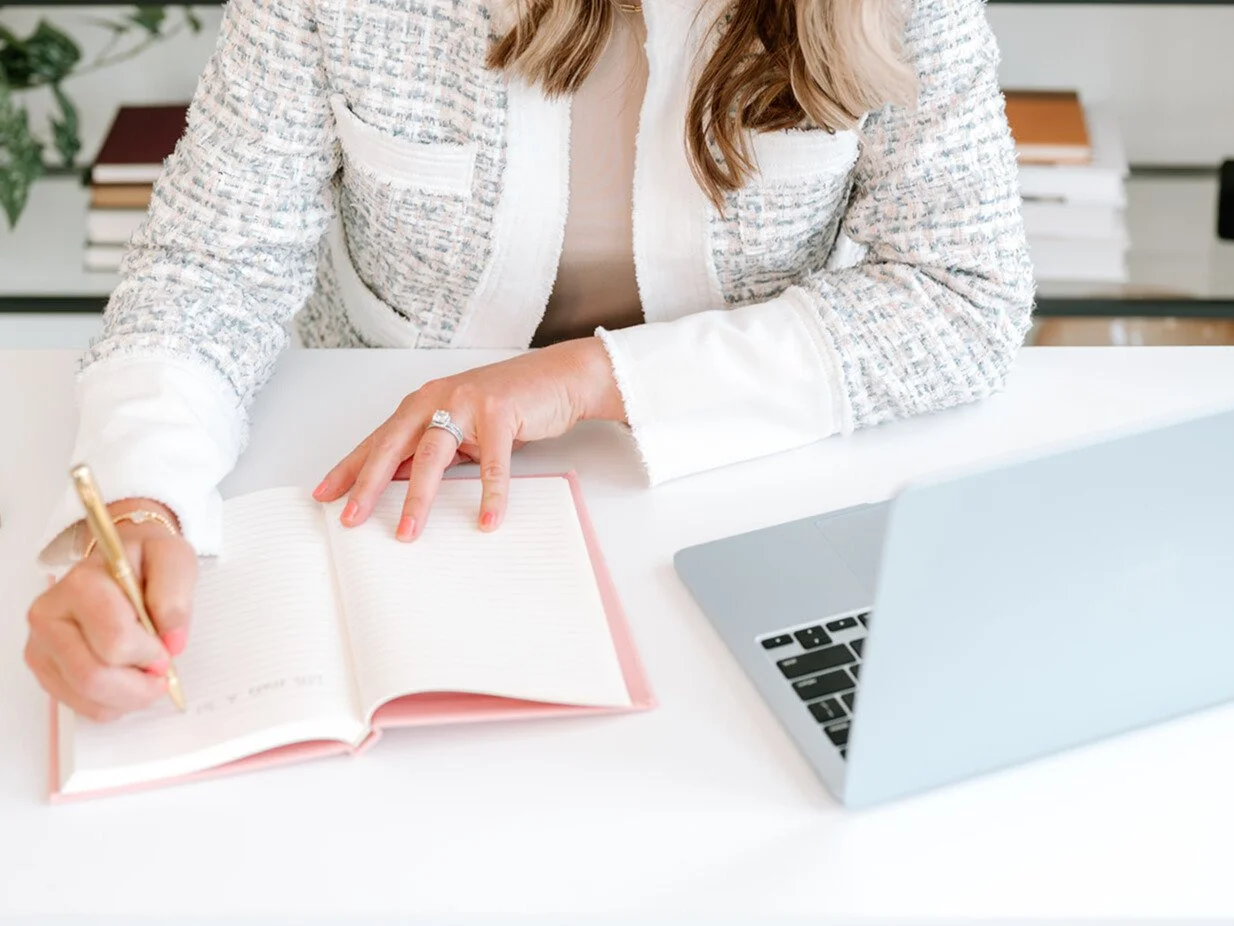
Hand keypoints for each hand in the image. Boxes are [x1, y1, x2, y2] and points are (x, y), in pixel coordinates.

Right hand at [24, 499, 196, 721]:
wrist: (123, 563)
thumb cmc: (147, 562)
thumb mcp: (173, 559)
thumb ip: (175, 595)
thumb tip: (170, 640)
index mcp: (81, 585)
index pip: (115, 641)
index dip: (149, 654)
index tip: (166, 647)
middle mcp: (49, 616)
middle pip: (92, 676)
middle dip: (138, 684)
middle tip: (160, 672)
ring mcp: (42, 645)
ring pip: (86, 696)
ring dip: (128, 697)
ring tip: (146, 677)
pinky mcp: (45, 668)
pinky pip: (80, 705)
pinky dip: (112, 703)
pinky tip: (126, 682)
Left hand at [314, 337, 624, 538]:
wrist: (556, 379)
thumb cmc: (508, 405)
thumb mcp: (461, 427)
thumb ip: (431, 449)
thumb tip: (396, 481)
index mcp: (422, 403)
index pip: (378, 440)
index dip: (350, 467)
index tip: (325, 494)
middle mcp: (437, 398)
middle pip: (393, 445)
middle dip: (368, 484)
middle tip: (351, 517)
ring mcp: (467, 402)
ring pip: (432, 455)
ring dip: (418, 498)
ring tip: (408, 532)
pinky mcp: (500, 412)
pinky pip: (492, 462)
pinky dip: (490, 495)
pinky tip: (487, 520)